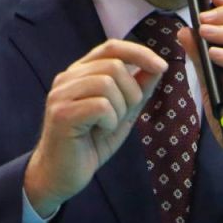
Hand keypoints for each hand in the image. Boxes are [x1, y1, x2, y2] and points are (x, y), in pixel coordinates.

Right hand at [25, 39, 166, 216]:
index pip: (112, 47)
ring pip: (108, 83)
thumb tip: (158, 68)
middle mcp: (67, 78)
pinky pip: (101, 106)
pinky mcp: (62, 114)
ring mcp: (61, 95)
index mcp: (80, 72)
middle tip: (122, 116)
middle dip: (131, 92)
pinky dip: (110, 121)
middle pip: (114, 66)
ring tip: (108, 126)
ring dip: (120, 109)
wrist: (61, 176)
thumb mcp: (122, 112)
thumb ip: (138, 89)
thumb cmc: (90, 143)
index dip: (140, 52)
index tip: (162, 67)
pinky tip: (99, 132)